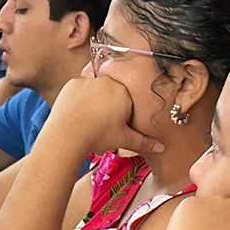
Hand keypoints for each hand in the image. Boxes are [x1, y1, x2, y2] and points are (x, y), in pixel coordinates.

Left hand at [42, 75, 164, 157]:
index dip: (121, 116)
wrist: (66, 135)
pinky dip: (79, 100)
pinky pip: (79, 90)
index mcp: (123, 92)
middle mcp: (106, 81)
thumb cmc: (98, 137)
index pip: (127, 101)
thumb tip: (162, 148)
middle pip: (111, 93)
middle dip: (108, 107)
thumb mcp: (123, 140)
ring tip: (86, 120)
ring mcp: (88, 81)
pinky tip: (76, 114)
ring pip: (94, 91)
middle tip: (99, 124)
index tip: (113, 126)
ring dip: (93, 102)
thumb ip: (144, 142)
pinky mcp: (72, 83)